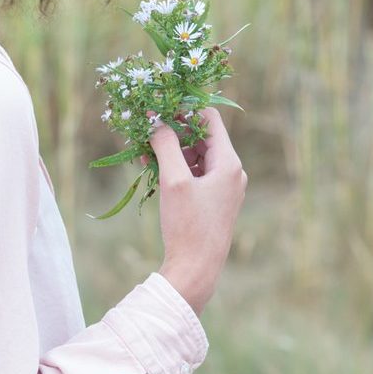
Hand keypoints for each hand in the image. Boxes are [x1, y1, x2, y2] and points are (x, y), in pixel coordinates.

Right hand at [138, 107, 247, 315]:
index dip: (185, 108)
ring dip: (169, 149)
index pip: (210, 119)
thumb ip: (165, 145)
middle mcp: (230, 172)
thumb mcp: (173, 180)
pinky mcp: (211, 200)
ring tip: (143, 150)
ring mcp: (221, 187)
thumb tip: (155, 118)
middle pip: (200, 137)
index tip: (159, 105)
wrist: (196, 268)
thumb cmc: (188, 224)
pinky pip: (192, 173)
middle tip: (145, 127)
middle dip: (171, 130)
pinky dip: (173, 167)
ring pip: (193, 155)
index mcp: (228, 163)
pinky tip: (151, 168)